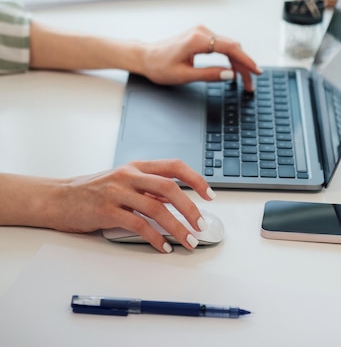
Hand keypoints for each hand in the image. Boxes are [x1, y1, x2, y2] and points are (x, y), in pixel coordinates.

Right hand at [50, 160, 215, 252]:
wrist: (59, 198)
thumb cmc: (92, 191)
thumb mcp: (123, 182)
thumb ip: (147, 190)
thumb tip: (177, 203)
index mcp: (137, 166)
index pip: (174, 166)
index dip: (195, 179)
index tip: (210, 194)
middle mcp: (129, 175)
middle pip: (169, 187)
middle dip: (190, 207)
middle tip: (201, 224)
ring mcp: (117, 191)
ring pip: (156, 208)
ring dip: (177, 227)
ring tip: (189, 241)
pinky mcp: (107, 211)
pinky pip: (138, 225)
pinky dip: (155, 238)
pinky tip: (163, 247)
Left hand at [138, 25, 261, 90]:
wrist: (145, 57)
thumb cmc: (159, 66)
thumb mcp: (184, 75)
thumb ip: (209, 75)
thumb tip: (230, 75)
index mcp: (197, 39)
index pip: (230, 48)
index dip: (246, 60)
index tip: (256, 71)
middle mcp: (202, 31)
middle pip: (232, 47)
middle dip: (244, 66)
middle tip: (250, 85)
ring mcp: (201, 32)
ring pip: (228, 46)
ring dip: (238, 63)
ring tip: (244, 81)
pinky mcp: (200, 36)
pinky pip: (221, 45)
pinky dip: (229, 58)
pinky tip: (233, 70)